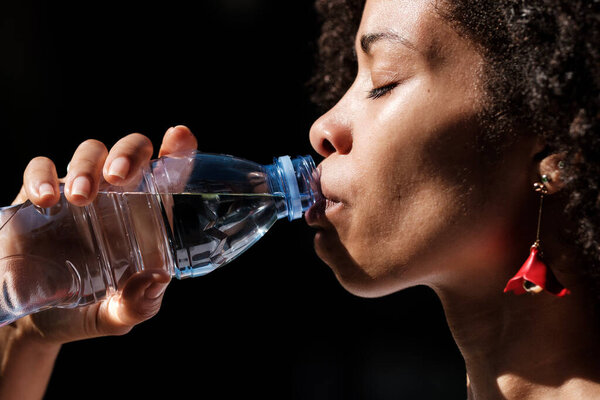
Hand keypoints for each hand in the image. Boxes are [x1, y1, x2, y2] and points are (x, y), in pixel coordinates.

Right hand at [8, 125, 197, 344]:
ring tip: (81, 197)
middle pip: (131, 151)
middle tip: (118, 177)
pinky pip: (40, 168)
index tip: (181, 136)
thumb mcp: (120, 315)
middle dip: (128, 153)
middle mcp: (117, 197)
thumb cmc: (92, 309)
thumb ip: (140, 303)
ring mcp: (80, 192)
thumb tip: (156, 280)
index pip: (169, 173)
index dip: (178, 149)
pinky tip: (45, 198)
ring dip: (87, 165)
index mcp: (147, 216)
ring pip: (90, 151)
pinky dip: (42, 174)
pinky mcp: (40, 197)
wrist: (39, 321)